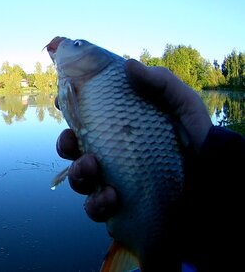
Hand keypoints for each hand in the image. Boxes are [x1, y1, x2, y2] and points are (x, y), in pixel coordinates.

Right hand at [55, 59, 211, 221]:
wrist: (212, 177)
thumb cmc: (195, 138)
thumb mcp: (182, 104)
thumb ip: (160, 82)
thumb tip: (129, 65)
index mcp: (115, 127)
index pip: (82, 115)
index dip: (66, 106)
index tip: (60, 100)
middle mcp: (107, 153)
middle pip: (71, 148)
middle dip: (65, 143)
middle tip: (73, 139)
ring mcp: (109, 180)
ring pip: (78, 179)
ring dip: (78, 173)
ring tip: (93, 167)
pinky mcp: (117, 206)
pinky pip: (94, 207)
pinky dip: (97, 202)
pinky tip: (112, 196)